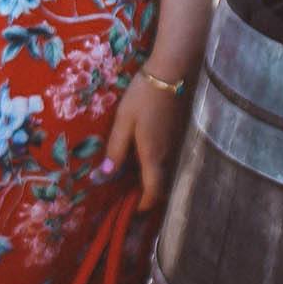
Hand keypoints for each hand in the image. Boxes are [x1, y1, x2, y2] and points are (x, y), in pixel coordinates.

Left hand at [100, 67, 190, 211]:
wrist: (171, 73)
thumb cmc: (143, 95)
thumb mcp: (123, 121)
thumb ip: (116, 148)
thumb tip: (105, 175)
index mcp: (153, 154)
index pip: (153, 190)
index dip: (144, 204)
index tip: (132, 210)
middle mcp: (167, 153)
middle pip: (159, 183)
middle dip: (145, 193)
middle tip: (126, 194)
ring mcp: (175, 143)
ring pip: (163, 170)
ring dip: (150, 178)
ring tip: (129, 175)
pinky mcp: (177, 133)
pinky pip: (166, 157)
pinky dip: (154, 163)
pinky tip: (141, 153)